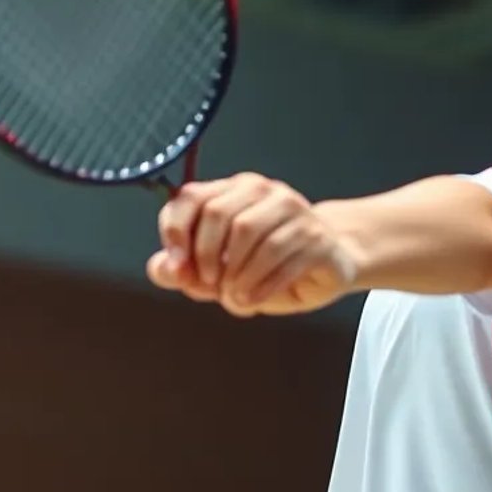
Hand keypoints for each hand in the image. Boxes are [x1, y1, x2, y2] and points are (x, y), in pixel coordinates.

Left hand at [146, 173, 357, 316]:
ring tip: (234, 298)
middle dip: (207, 257)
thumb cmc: (269, 263)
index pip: (192, 197)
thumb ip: (184, 270)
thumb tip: (162, 268)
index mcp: (234, 190)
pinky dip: (259, 286)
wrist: (330, 262)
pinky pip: (280, 257)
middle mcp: (264, 191)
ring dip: (235, 276)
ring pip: (250, 235)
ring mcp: (294, 210)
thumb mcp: (220, 271)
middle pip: (220, 214)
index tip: (176, 267)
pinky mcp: (316, 236)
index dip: (176, 232)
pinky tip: (252, 300)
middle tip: (209, 287)